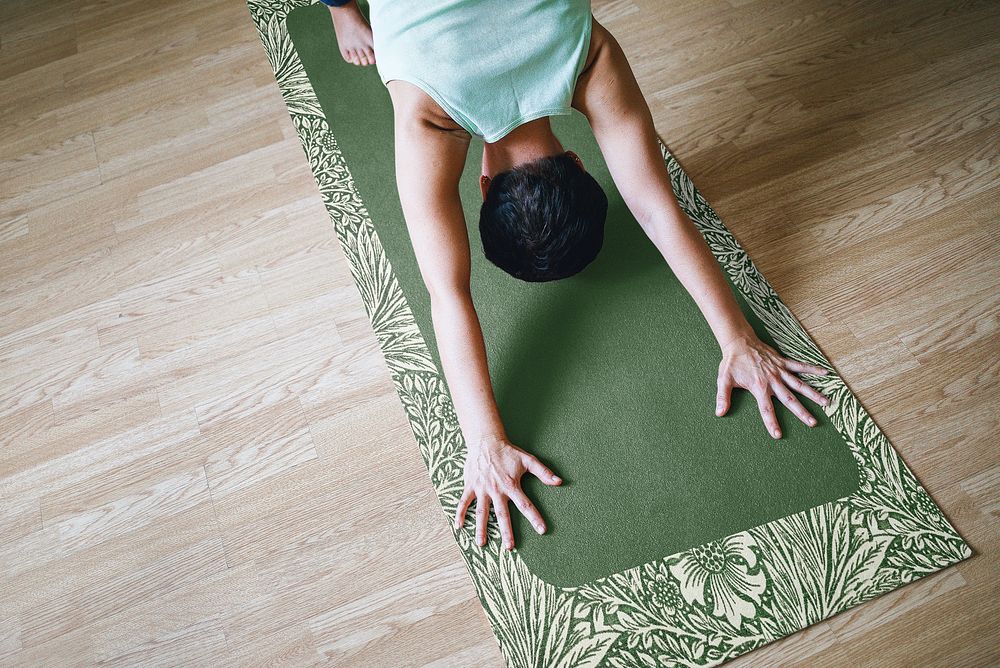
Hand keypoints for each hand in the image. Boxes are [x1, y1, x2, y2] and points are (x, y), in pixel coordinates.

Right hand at [454, 435, 561, 550]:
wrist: (485, 440)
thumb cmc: (508, 451)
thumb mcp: (527, 460)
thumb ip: (543, 472)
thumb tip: (559, 482)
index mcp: (511, 485)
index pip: (525, 505)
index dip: (535, 518)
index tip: (542, 530)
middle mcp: (496, 490)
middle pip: (502, 515)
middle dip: (506, 532)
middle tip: (510, 547)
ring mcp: (482, 489)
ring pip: (481, 512)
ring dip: (481, 528)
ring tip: (481, 544)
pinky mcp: (470, 486)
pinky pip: (464, 502)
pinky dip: (460, 513)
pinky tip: (459, 526)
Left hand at [716, 334, 831, 438]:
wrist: (738, 342)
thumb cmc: (731, 362)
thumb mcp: (724, 380)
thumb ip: (723, 397)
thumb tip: (719, 413)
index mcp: (759, 387)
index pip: (766, 409)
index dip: (771, 423)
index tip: (778, 435)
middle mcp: (772, 380)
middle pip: (789, 399)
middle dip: (801, 412)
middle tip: (813, 423)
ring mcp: (779, 371)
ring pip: (799, 384)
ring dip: (813, 394)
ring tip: (826, 402)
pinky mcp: (783, 361)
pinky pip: (800, 365)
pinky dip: (812, 368)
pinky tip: (825, 373)